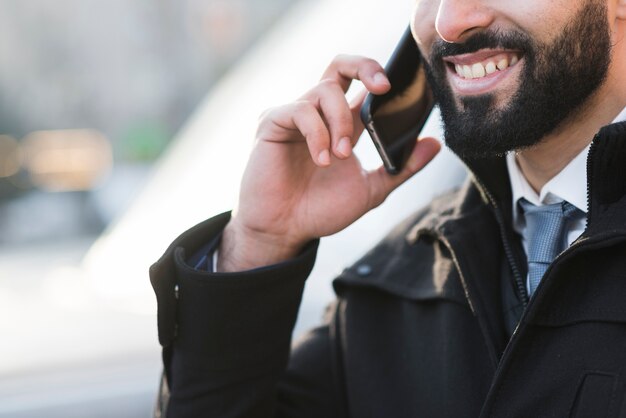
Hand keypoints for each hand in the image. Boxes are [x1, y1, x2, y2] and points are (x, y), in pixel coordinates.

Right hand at [218, 55, 439, 271]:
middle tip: (383, 88)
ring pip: (326, 89)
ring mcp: (295, 115)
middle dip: (365, 66)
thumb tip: (435, 144)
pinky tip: (322, 159)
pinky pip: (301, 110)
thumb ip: (401, 168)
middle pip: (340, 65)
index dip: (383, 78)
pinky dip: (318, 134)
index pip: (363, 85)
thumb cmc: (321, 210)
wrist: (285, 231)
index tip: (405, 90)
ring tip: (341, 156)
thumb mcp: (370, 189)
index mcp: (342, 124)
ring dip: (342, 122)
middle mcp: (319, 114)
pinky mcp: (272, 122)